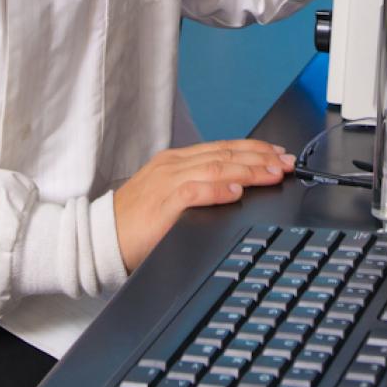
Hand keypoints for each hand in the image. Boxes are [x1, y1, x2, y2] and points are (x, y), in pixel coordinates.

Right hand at [112, 140, 295, 271]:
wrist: (99, 238)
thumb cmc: (135, 224)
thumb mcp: (169, 199)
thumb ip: (197, 190)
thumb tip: (237, 190)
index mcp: (175, 162)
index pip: (222, 148)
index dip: (254, 149)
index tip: (278, 154)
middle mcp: (173, 166)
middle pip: (225, 155)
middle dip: (260, 158)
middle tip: (287, 163)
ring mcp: (167, 182)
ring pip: (216, 168)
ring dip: (249, 170)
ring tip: (272, 174)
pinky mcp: (162, 202)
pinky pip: (195, 191)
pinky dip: (218, 189)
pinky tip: (237, 191)